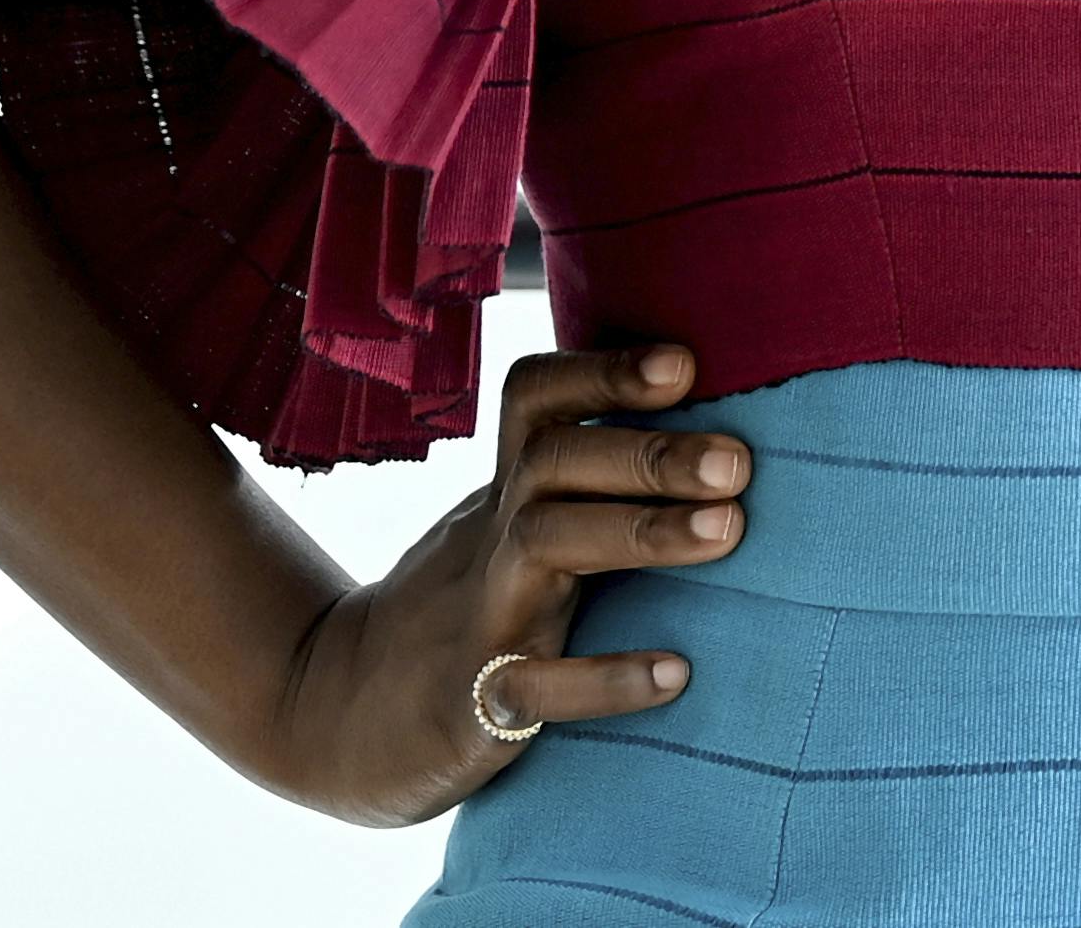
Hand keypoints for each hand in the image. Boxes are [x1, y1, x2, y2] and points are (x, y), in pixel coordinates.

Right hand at [265, 339, 749, 825]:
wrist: (342, 717)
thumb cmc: (468, 607)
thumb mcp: (511, 528)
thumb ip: (586, 483)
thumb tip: (717, 430)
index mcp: (507, 491)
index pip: (537, 399)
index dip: (603, 371)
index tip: (686, 362)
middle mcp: (494, 540)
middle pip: (554, 462)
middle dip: (650, 452)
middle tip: (738, 462)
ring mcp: (482, 618)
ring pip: (547, 545)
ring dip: (641, 530)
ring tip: (729, 529)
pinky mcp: (475, 707)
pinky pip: (537, 687)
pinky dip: (606, 680)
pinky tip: (676, 674)